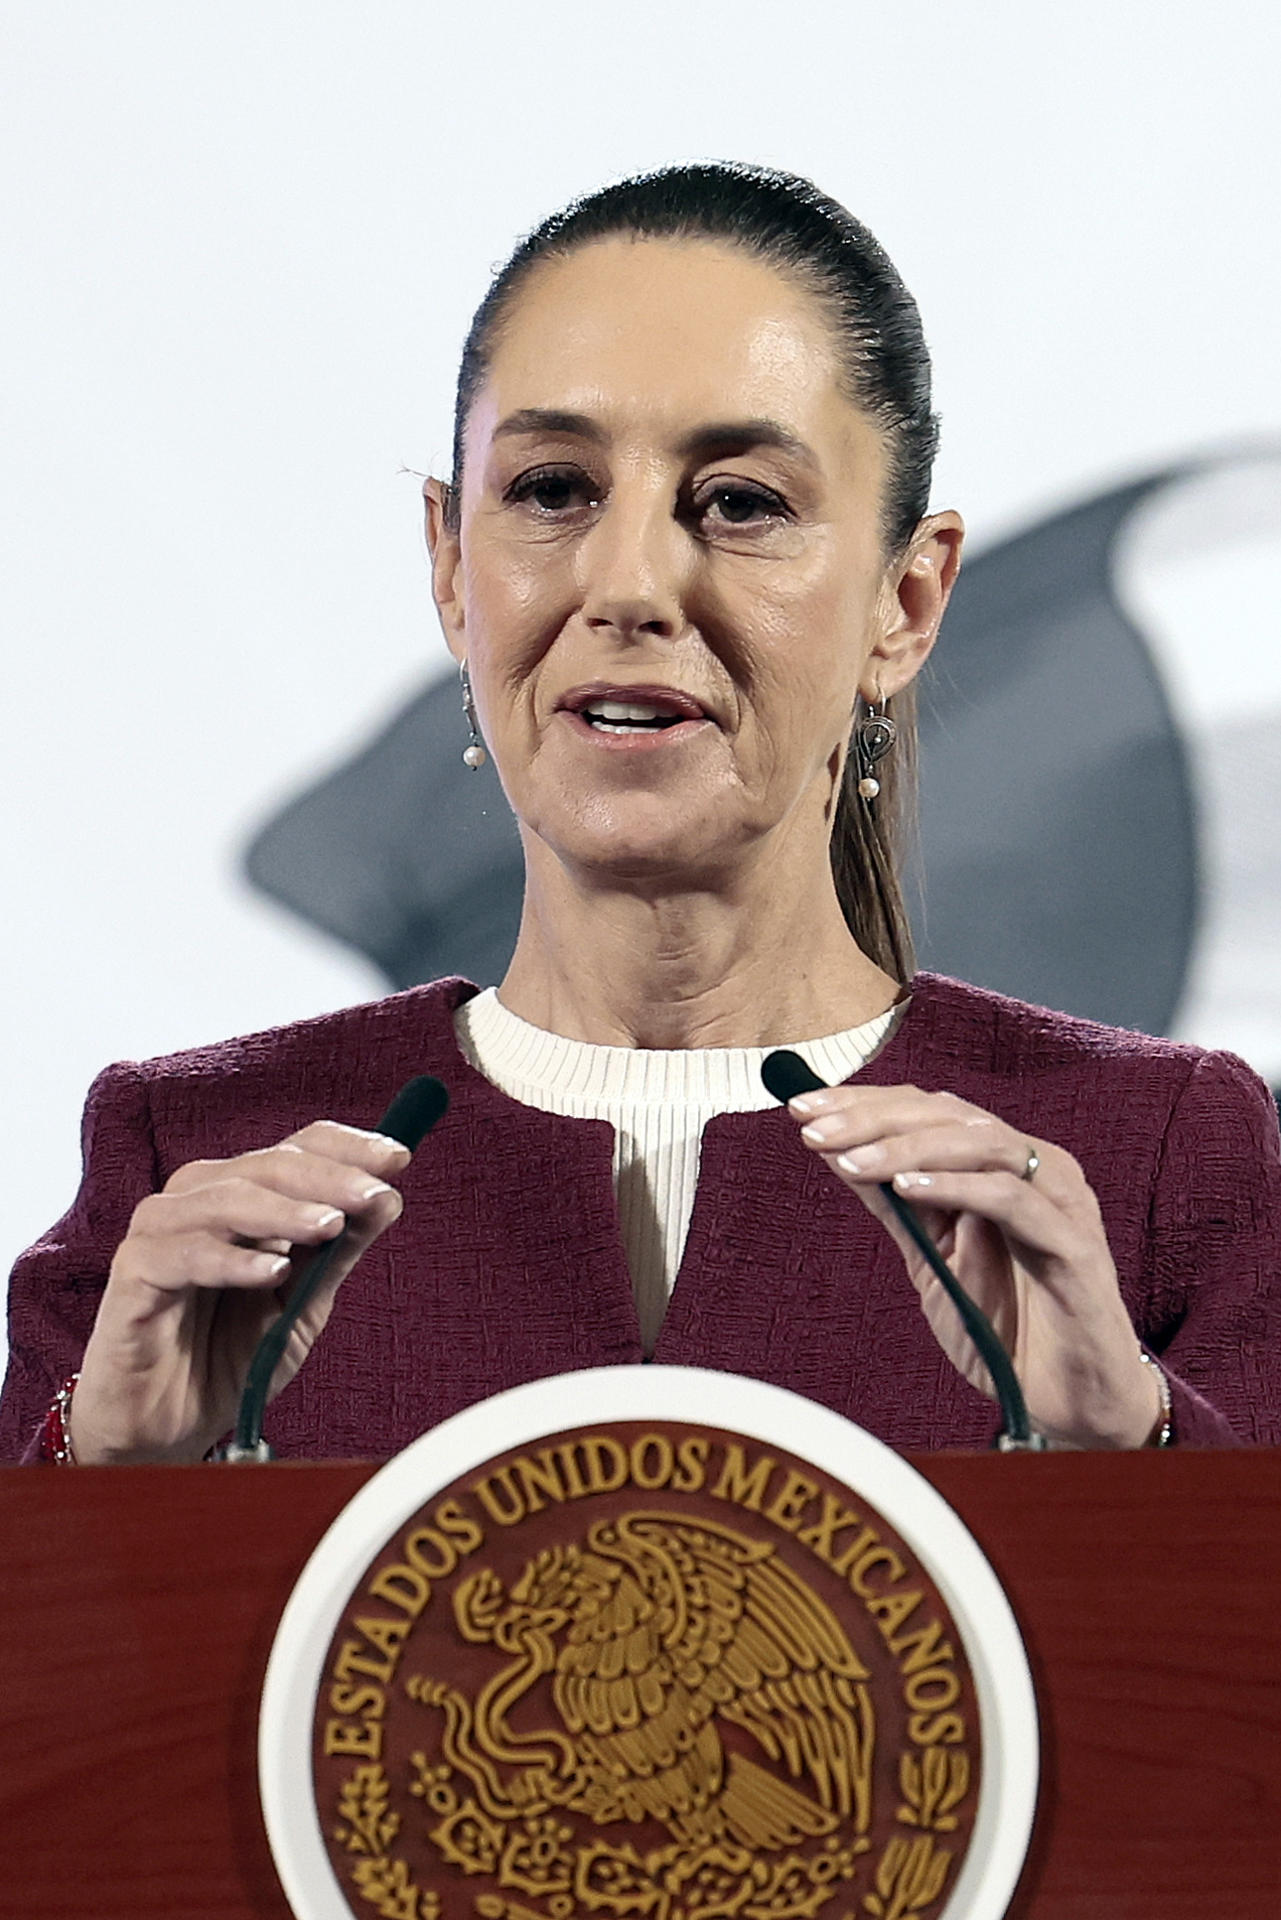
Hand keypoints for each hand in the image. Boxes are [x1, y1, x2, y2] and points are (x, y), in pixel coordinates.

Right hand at [69, 1122, 411, 1463]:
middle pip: (269, 1167)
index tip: (399, 1158)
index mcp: (243, 1193)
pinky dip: (233, 1260)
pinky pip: (185, 1255)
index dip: (349, 1148)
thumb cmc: (230, 1353)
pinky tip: (272, 1271)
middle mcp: (199, 1197)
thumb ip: (337, 1252)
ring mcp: (161, 1229)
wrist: (168, 1423)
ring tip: (330, 1226)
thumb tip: (389, 1198)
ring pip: (227, 1201)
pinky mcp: (134, 1271)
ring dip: (285, 1212)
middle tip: (373, 1194)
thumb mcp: (301, 1302)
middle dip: (329, 1179)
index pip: (298, 1150)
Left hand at [788, 1084, 1162, 1447]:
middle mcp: (1036, 1168)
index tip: (802, 1110)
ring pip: (982, 1143)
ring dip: (908, 1146)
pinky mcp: (1076, 1244)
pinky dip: (959, 1186)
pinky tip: (908, 1187)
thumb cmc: (1005, 1329)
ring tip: (851, 1160)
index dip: (864, 1103)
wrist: (1065, 1403)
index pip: (929, 1109)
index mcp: (1002, 1165)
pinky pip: (1014, 1200)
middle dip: (874, 1117)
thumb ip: (895, 1206)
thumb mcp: (933, 1260)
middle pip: (950, 1115)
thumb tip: (836, 1150)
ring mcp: (1061, 1201)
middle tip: (813, 1128)